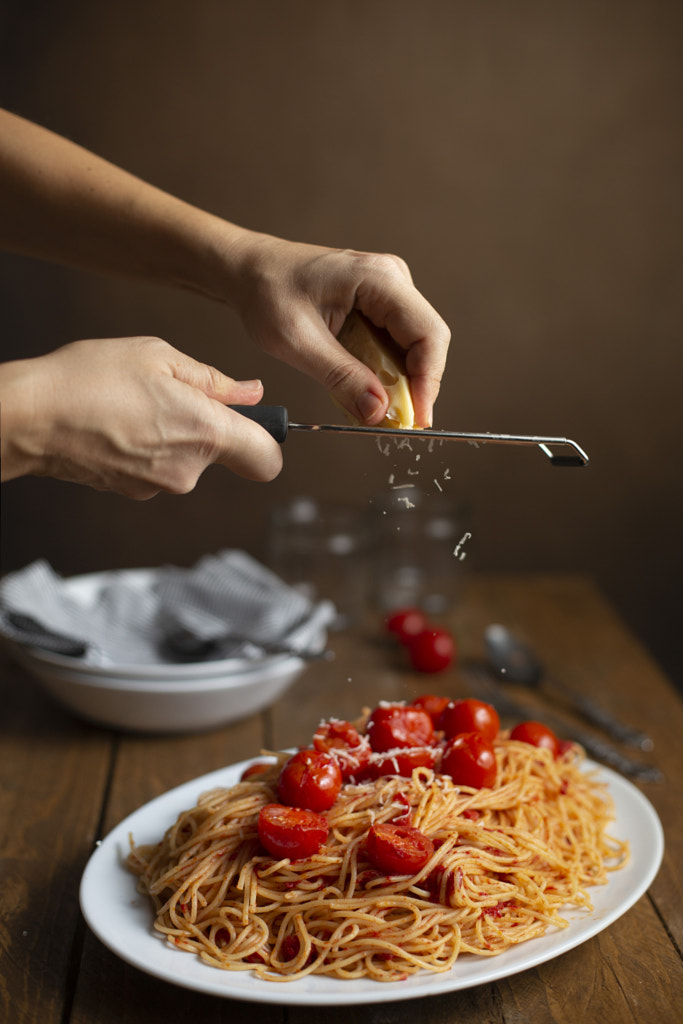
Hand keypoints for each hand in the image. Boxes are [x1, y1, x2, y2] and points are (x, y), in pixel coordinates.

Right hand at [0, 337, 282, 497]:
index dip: (268, 440)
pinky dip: (149, 448)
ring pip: (188, 460)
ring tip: (136, 406)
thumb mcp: (158, 357)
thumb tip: (251, 392)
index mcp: (205, 432)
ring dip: (174, 434)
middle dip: (207, 426)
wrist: (29, 418)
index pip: (268, 459)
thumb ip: (213, 380)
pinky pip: (159, 468)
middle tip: (170, 394)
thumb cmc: (88, 379)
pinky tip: (119, 424)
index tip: (256, 422)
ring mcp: (160, 486)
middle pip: (224, 455)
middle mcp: (189, 470)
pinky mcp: (134, 493)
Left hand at [226, 233, 450, 427]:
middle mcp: (392, 279)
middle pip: (427, 342)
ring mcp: (388, 291)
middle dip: (414, 386)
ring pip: (413, 347)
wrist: (248, 270)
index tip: (415, 417)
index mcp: (378, 278)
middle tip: (393, 421)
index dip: (428, 380)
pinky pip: (395, 345)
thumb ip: (341, 378)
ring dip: (399, 382)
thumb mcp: (298, 341)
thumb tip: (378, 412)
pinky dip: (384, 373)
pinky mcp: (379, 305)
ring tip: (373, 408)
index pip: (428, 334)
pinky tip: (364, 390)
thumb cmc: (267, 291)